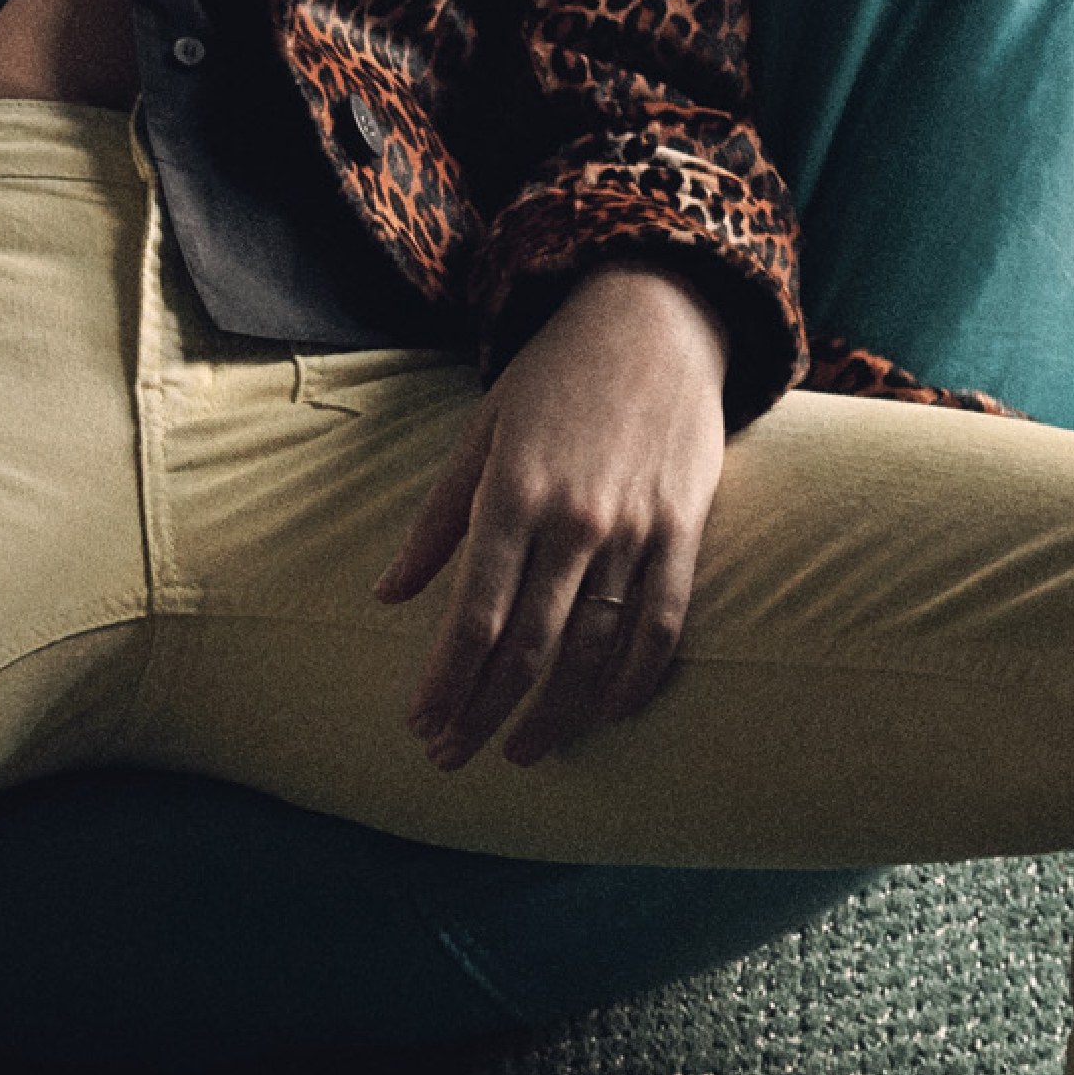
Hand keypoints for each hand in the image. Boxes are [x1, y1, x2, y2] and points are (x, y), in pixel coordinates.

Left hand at [372, 261, 735, 769]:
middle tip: (452, 757)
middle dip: (484, 712)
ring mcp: (637, 528)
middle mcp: (575, 521)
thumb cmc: (553, 376)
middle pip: (527, 646)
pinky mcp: (686, 528)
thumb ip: (437, 523)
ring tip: (522, 752)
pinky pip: (664, 623)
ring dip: (557, 713)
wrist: (655, 317)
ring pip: (596, 648)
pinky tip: (608, 713)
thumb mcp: (480, 436)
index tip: (420, 723)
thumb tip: (387, 597)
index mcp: (512, 497)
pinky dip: (636, 678)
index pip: (473, 617)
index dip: (446, 683)